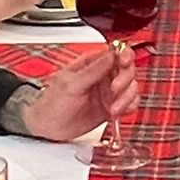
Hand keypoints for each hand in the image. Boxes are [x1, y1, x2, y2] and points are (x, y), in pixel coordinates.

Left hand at [18, 45, 139, 141]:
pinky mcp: (112, 106)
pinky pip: (129, 103)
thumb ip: (93, 70)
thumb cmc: (52, 103)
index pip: (115, 52)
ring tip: (113, 107)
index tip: (124, 63)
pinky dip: (128, 107)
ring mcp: (108, 91)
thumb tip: (111, 54)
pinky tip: (118, 112)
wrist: (48, 127)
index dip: (124, 55)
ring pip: (131, 87)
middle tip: (114, 89)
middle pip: (127, 68)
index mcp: (91, 64)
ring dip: (127, 97)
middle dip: (125, 79)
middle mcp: (102, 75)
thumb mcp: (71, 84)